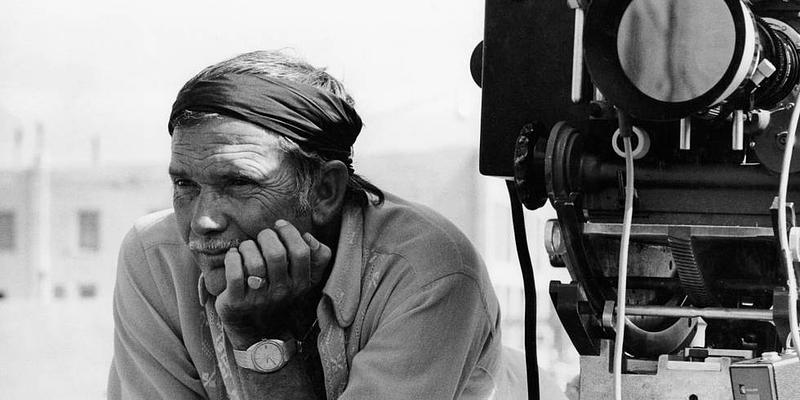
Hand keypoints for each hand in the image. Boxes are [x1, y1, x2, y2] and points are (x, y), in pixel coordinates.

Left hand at [215, 219, 331, 348]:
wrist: (261, 334)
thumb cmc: (282, 297)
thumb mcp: (306, 281)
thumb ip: (318, 258)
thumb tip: (309, 236)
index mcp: (300, 284)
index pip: (301, 251)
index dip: (289, 233)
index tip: (279, 226)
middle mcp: (282, 292)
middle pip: (276, 254)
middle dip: (266, 237)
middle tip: (262, 237)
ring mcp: (259, 298)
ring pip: (254, 263)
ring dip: (248, 247)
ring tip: (247, 248)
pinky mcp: (237, 302)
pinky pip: (234, 274)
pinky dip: (232, 259)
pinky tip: (234, 256)